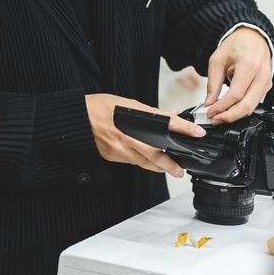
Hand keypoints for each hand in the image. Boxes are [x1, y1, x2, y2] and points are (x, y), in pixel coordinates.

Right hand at [85, 94, 205, 177]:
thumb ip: (151, 112)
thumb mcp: (127, 104)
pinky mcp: (113, 156)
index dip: (183, 128)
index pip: (164, 124)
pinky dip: (143, 163)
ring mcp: (119, 149)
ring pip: (143, 163)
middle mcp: (126, 137)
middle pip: (154, 155)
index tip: (197, 132)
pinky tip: (149, 162)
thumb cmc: (100, 107)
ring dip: (158, 167)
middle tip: (181, 170)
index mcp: (132, 120)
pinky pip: (132, 162)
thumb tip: (170, 115)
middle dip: (170, 164)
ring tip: (170, 169)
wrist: (76, 119)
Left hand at [204, 27, 271, 124]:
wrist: (252, 37)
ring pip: (253, 107)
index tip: (210, 112)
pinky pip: (255, 102)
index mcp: (249, 65)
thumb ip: (213, 82)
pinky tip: (230, 109)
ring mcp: (267, 81)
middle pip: (247, 105)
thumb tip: (209, 102)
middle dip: (229, 116)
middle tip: (215, 120)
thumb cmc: (236, 45)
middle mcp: (261, 75)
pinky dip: (242, 109)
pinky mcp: (267, 86)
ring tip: (220, 116)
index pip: (236, 94)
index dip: (222, 107)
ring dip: (236, 115)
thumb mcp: (218, 60)